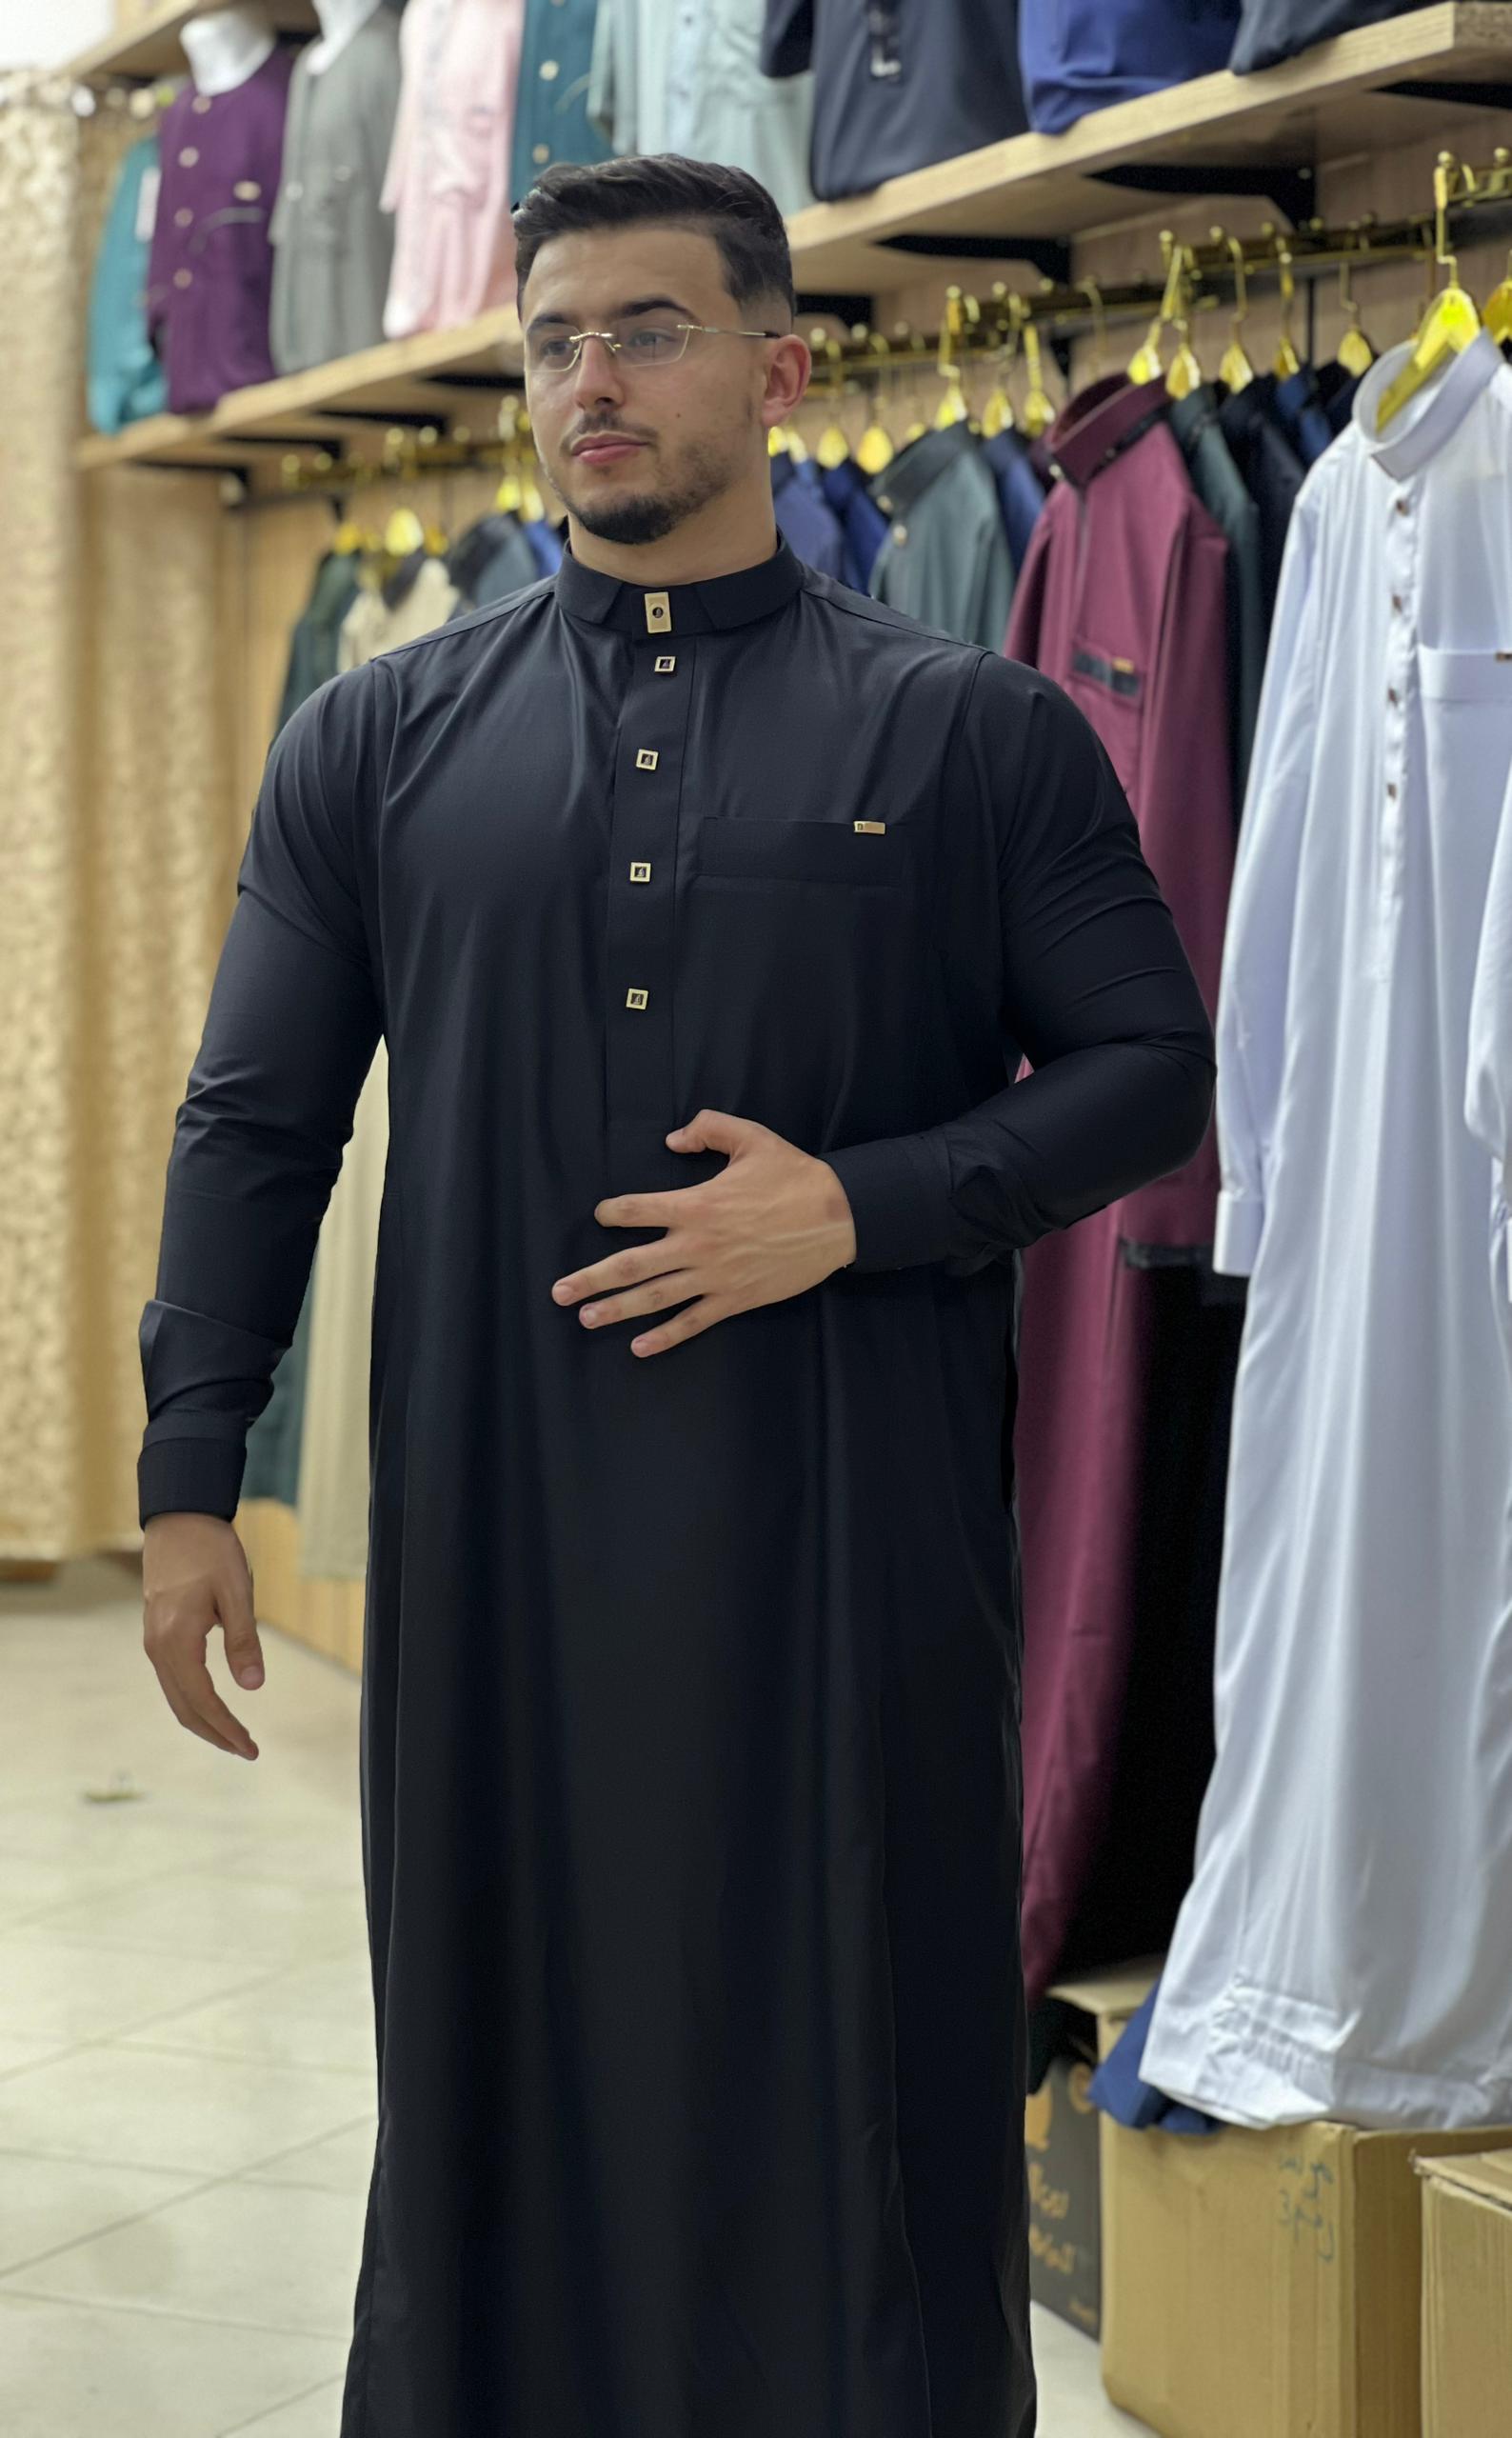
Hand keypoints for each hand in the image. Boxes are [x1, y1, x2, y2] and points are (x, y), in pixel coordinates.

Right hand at [142, 1513, 262, 1760]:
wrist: (179, 1519)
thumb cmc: (211, 1551)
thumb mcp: (237, 1592)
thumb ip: (244, 1640)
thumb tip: (253, 1686)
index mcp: (177, 1641)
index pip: (203, 1701)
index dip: (227, 1729)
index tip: (251, 1749)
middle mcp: (158, 1648)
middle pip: (184, 1708)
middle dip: (216, 1734)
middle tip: (248, 1751)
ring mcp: (154, 1642)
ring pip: (176, 1697)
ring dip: (203, 1721)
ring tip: (234, 1736)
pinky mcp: (157, 1634)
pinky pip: (172, 1680)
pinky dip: (192, 1701)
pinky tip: (212, 1706)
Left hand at [550, 1108, 857, 1355]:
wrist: (838, 1216)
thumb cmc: (794, 1175)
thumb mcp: (751, 1137)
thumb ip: (708, 1129)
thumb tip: (673, 1140)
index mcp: (696, 1204)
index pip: (638, 1209)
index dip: (613, 1212)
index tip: (601, 1215)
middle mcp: (697, 1244)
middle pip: (632, 1264)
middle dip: (592, 1278)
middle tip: (559, 1291)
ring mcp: (714, 1276)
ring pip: (655, 1297)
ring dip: (617, 1309)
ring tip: (585, 1318)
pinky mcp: (735, 1299)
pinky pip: (693, 1321)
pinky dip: (665, 1336)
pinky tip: (639, 1347)